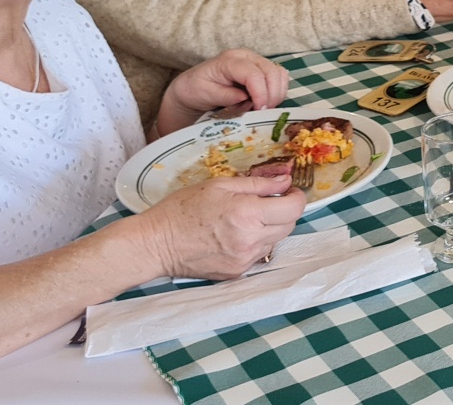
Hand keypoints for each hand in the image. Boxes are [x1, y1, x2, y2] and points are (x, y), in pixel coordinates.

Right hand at [130, 176, 305, 279]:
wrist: (156, 244)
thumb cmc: (182, 209)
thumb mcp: (219, 185)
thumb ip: (258, 183)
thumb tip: (285, 181)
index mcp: (247, 214)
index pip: (293, 208)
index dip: (296, 197)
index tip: (289, 191)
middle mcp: (250, 239)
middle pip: (289, 225)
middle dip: (284, 211)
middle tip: (267, 202)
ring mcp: (245, 259)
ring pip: (276, 240)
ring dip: (270, 227)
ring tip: (246, 219)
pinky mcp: (237, 272)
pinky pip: (259, 254)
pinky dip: (256, 243)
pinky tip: (236, 235)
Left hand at [158, 48, 290, 135]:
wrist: (193, 87)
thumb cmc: (196, 89)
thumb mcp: (204, 94)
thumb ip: (225, 96)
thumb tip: (246, 99)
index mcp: (230, 60)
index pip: (254, 74)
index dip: (260, 94)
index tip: (258, 111)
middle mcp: (247, 56)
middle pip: (272, 72)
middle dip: (272, 95)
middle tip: (262, 113)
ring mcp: (257, 61)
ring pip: (280, 75)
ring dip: (277, 94)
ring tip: (263, 109)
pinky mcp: (263, 70)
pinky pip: (280, 79)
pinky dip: (278, 92)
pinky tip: (265, 103)